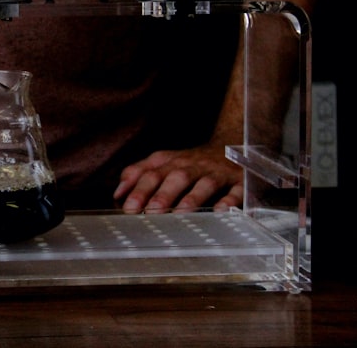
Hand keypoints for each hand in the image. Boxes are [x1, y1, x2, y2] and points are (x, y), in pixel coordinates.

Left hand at [113, 145, 242, 212]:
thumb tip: (117, 193)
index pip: (151, 173)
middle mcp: (192, 166)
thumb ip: (138, 173)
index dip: (138, 190)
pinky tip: (222, 211)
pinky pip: (236, 190)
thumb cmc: (191, 161)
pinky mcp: (239, 181)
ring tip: (180, 213)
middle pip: (175, 177)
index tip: (127, 208)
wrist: (231, 143)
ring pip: (204, 183)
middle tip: (150, 212)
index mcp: (172, 162)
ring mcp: (216, 173)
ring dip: (192, 198)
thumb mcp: (163, 161)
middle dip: (162, 194)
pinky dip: (230, 200)